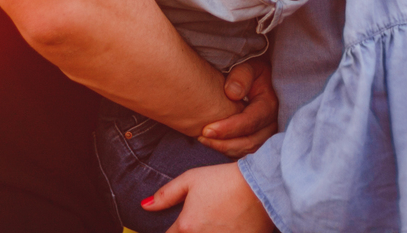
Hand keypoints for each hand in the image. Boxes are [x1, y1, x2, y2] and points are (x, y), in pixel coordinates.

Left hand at [143, 163, 272, 232]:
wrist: (261, 187)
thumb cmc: (224, 180)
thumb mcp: (191, 179)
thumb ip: (166, 194)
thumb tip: (145, 206)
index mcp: (186, 226)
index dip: (174, 231)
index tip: (182, 225)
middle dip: (191, 231)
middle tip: (200, 221)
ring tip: (216, 222)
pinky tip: (227, 227)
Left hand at [198, 60, 277, 156]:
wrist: (260, 78)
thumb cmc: (251, 71)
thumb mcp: (249, 66)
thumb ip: (241, 76)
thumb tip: (232, 93)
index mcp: (270, 104)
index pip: (250, 122)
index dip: (229, 129)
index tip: (207, 130)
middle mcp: (272, 123)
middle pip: (250, 141)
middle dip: (224, 143)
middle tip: (201, 137)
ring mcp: (267, 133)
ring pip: (247, 150)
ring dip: (225, 148)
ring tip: (203, 140)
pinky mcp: (259, 139)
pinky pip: (245, 151)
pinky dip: (229, 150)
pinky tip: (212, 142)